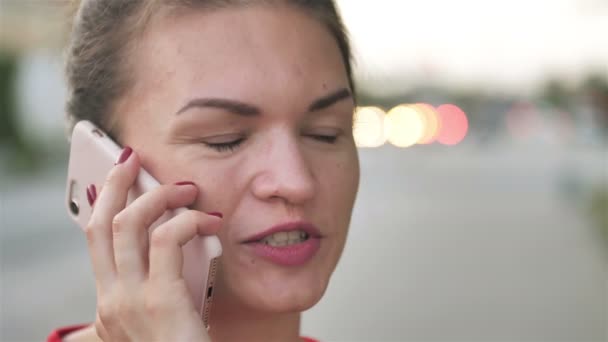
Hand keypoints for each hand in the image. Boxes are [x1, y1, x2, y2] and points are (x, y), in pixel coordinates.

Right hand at [85, 148, 218, 340]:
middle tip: (134, 157)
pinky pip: (169, 239)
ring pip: (129, 224)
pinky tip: (209, 221)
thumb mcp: (157, 323)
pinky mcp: (159, 301)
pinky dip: (189, 220)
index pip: (95, 241)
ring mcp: (130, 301)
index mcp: (110, 303)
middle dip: (116, 183)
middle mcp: (111, 300)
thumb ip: (151, 292)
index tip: (118, 176)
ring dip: (159, 196)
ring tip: (187, 189)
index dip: (104, 202)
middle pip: (101, 224)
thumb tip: (169, 251)